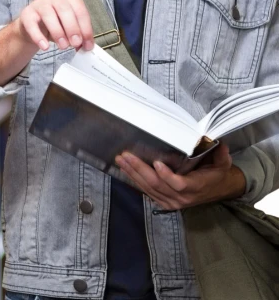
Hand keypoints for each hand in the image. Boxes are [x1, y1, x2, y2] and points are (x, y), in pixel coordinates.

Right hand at [16, 0, 93, 51]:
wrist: (33, 26)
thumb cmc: (56, 25)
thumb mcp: (69, 29)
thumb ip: (79, 36)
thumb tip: (86, 47)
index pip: (80, 11)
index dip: (85, 28)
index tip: (88, 44)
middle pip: (65, 10)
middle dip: (72, 28)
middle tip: (76, 43)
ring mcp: (40, 3)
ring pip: (49, 15)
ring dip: (58, 32)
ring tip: (63, 46)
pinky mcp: (27, 13)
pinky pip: (32, 24)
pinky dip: (38, 36)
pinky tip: (45, 47)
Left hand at [115, 143, 245, 209]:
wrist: (218, 190)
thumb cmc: (218, 174)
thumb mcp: (223, 163)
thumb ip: (221, 154)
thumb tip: (220, 143)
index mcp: (196, 187)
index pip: (179, 184)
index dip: (167, 176)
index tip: (156, 163)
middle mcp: (182, 197)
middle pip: (157, 185)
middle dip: (139, 169)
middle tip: (126, 156)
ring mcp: (172, 202)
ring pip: (149, 189)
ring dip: (133, 174)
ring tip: (121, 160)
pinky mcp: (165, 202)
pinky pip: (148, 192)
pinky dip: (136, 181)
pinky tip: (126, 171)